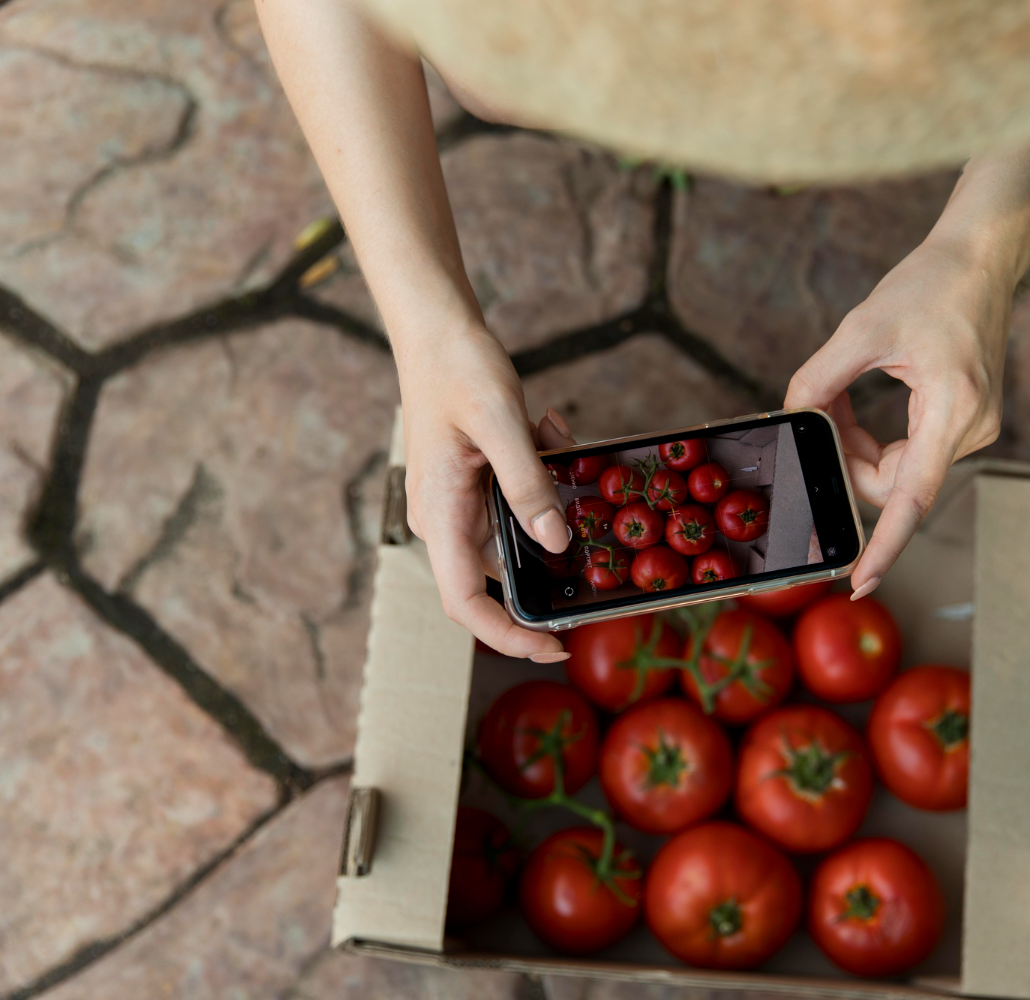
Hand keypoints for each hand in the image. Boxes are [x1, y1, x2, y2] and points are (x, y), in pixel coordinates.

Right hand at [398, 323, 575, 659]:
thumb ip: (527, 485)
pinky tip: (551, 431)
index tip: (552, 646)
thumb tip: (555, 545)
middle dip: (546, 571)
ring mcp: (456, 502)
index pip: (465, 602)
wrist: (434, 327)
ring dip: (549, 508)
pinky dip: (543, 478)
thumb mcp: (501, 423)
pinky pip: (516, 500)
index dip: (505, 636)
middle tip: (594, 566)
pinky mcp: (472, 482)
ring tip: (562, 450)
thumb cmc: (458, 368)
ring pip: (514, 533)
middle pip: (495, 577)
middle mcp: (444, 518)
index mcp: (439, 514)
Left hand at [785, 234, 1011, 598]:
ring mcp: (976, 431)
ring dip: (861, 449)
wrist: (982, 258)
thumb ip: (820, 380)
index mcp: (952, 408)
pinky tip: (865, 406)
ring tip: (844, 400)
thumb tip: (794, 420)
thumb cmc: (929, 284)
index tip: (860, 581)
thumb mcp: (861, 327)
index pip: (914, 498)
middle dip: (847, 463)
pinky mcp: (968, 425)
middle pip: (893, 484)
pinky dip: (879, 440)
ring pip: (899, 472)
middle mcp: (973, 429)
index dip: (886, 545)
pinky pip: (911, 455)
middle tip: (822, 416)